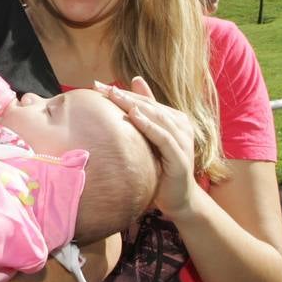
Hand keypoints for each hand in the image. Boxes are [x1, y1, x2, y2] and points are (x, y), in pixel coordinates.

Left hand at [96, 78, 198, 222]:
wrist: (178, 200)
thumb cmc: (161, 169)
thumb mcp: (150, 141)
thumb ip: (146, 113)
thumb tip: (134, 80)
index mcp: (175, 119)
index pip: (146, 101)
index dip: (123, 92)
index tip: (98, 86)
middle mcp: (182, 126)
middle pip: (150, 106)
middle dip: (124, 96)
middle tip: (102, 88)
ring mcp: (183, 140)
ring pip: (157, 117)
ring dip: (135, 105)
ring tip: (115, 95)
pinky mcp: (180, 157)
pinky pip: (164, 138)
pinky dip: (149, 125)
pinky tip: (134, 116)